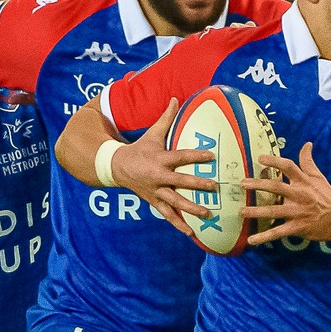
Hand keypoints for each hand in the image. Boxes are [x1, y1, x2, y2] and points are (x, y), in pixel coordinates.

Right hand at [107, 99, 215, 235]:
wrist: (116, 167)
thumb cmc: (139, 149)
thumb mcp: (151, 134)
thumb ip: (166, 118)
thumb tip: (176, 98)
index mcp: (160, 159)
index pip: (180, 156)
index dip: (195, 156)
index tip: (211, 156)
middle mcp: (158, 177)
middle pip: (180, 182)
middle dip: (197, 185)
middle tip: (215, 187)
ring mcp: (156, 191)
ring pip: (175, 202)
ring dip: (191, 209)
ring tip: (208, 215)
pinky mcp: (154, 202)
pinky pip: (167, 215)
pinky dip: (178, 224)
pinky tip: (192, 233)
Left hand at [247, 145, 330, 245]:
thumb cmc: (327, 196)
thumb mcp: (319, 177)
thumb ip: (308, 161)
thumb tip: (307, 144)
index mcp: (303, 181)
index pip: (288, 167)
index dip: (274, 161)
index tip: (260, 159)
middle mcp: (299, 195)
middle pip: (276, 187)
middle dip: (258, 185)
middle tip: (242, 184)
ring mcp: (297, 212)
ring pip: (273, 211)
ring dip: (256, 212)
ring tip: (242, 211)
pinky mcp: (297, 227)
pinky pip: (278, 233)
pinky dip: (264, 237)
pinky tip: (251, 240)